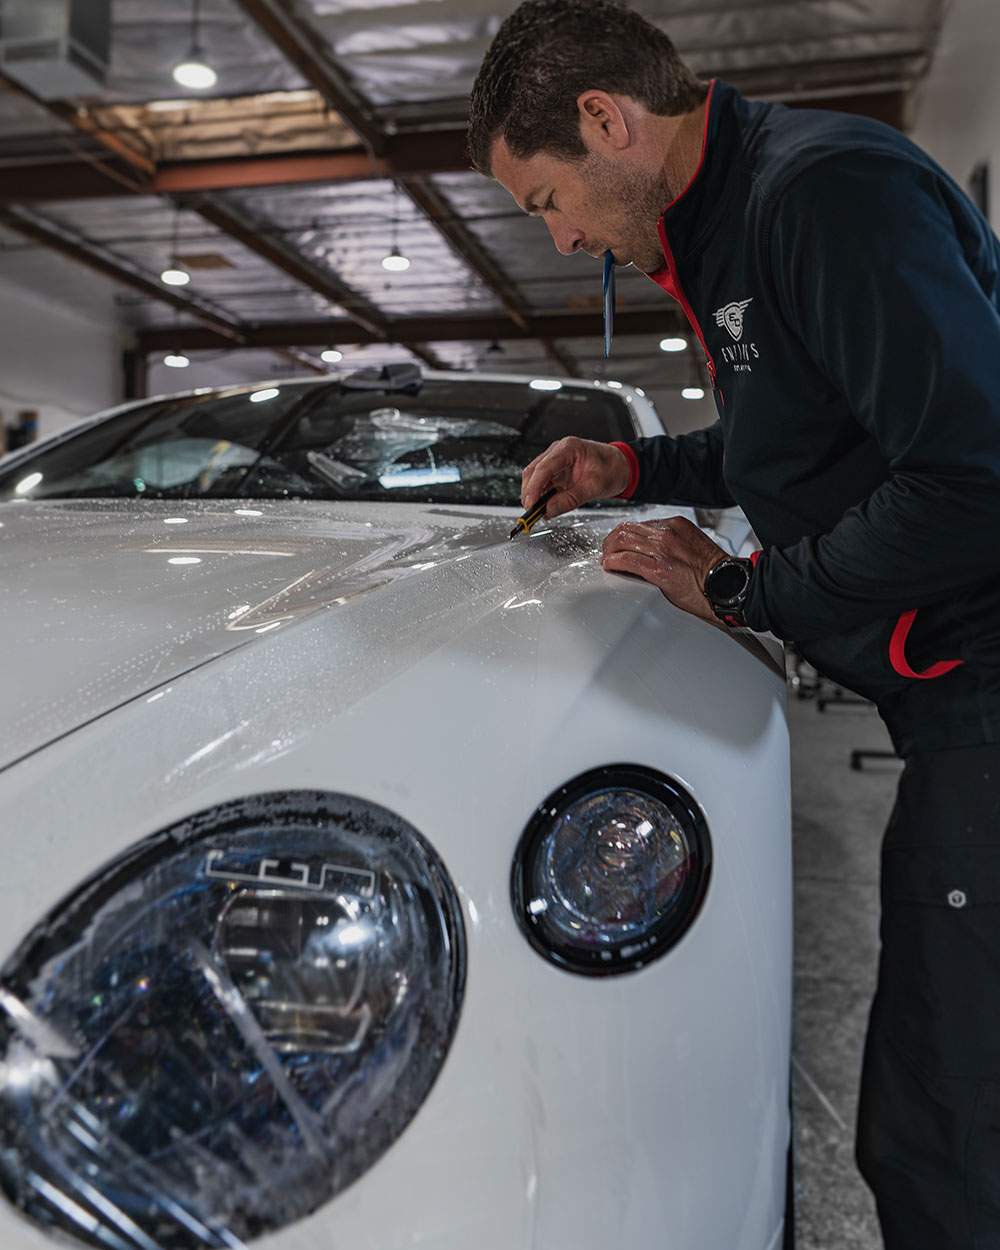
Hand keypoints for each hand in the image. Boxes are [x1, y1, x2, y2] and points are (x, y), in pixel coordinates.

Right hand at [521, 437, 629, 520]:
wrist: (621, 466)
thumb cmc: (612, 468)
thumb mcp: (594, 486)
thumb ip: (571, 499)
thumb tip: (549, 509)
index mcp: (569, 448)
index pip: (543, 468)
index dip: (534, 488)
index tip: (530, 504)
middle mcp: (559, 451)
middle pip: (533, 471)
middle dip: (530, 493)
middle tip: (532, 512)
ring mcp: (556, 459)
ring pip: (534, 477)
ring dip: (534, 495)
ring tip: (540, 511)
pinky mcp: (556, 469)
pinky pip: (542, 482)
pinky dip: (541, 495)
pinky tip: (545, 505)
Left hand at [600, 515, 728, 625]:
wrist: (726, 587)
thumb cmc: (712, 572)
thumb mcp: (690, 545)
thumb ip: (670, 542)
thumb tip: (649, 549)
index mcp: (676, 525)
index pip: (638, 524)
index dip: (622, 534)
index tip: (617, 543)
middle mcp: (668, 533)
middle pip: (625, 529)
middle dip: (610, 541)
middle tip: (606, 553)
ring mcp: (663, 550)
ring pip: (621, 541)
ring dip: (608, 552)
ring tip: (606, 561)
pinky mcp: (659, 569)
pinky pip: (626, 560)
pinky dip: (612, 562)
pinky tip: (610, 567)